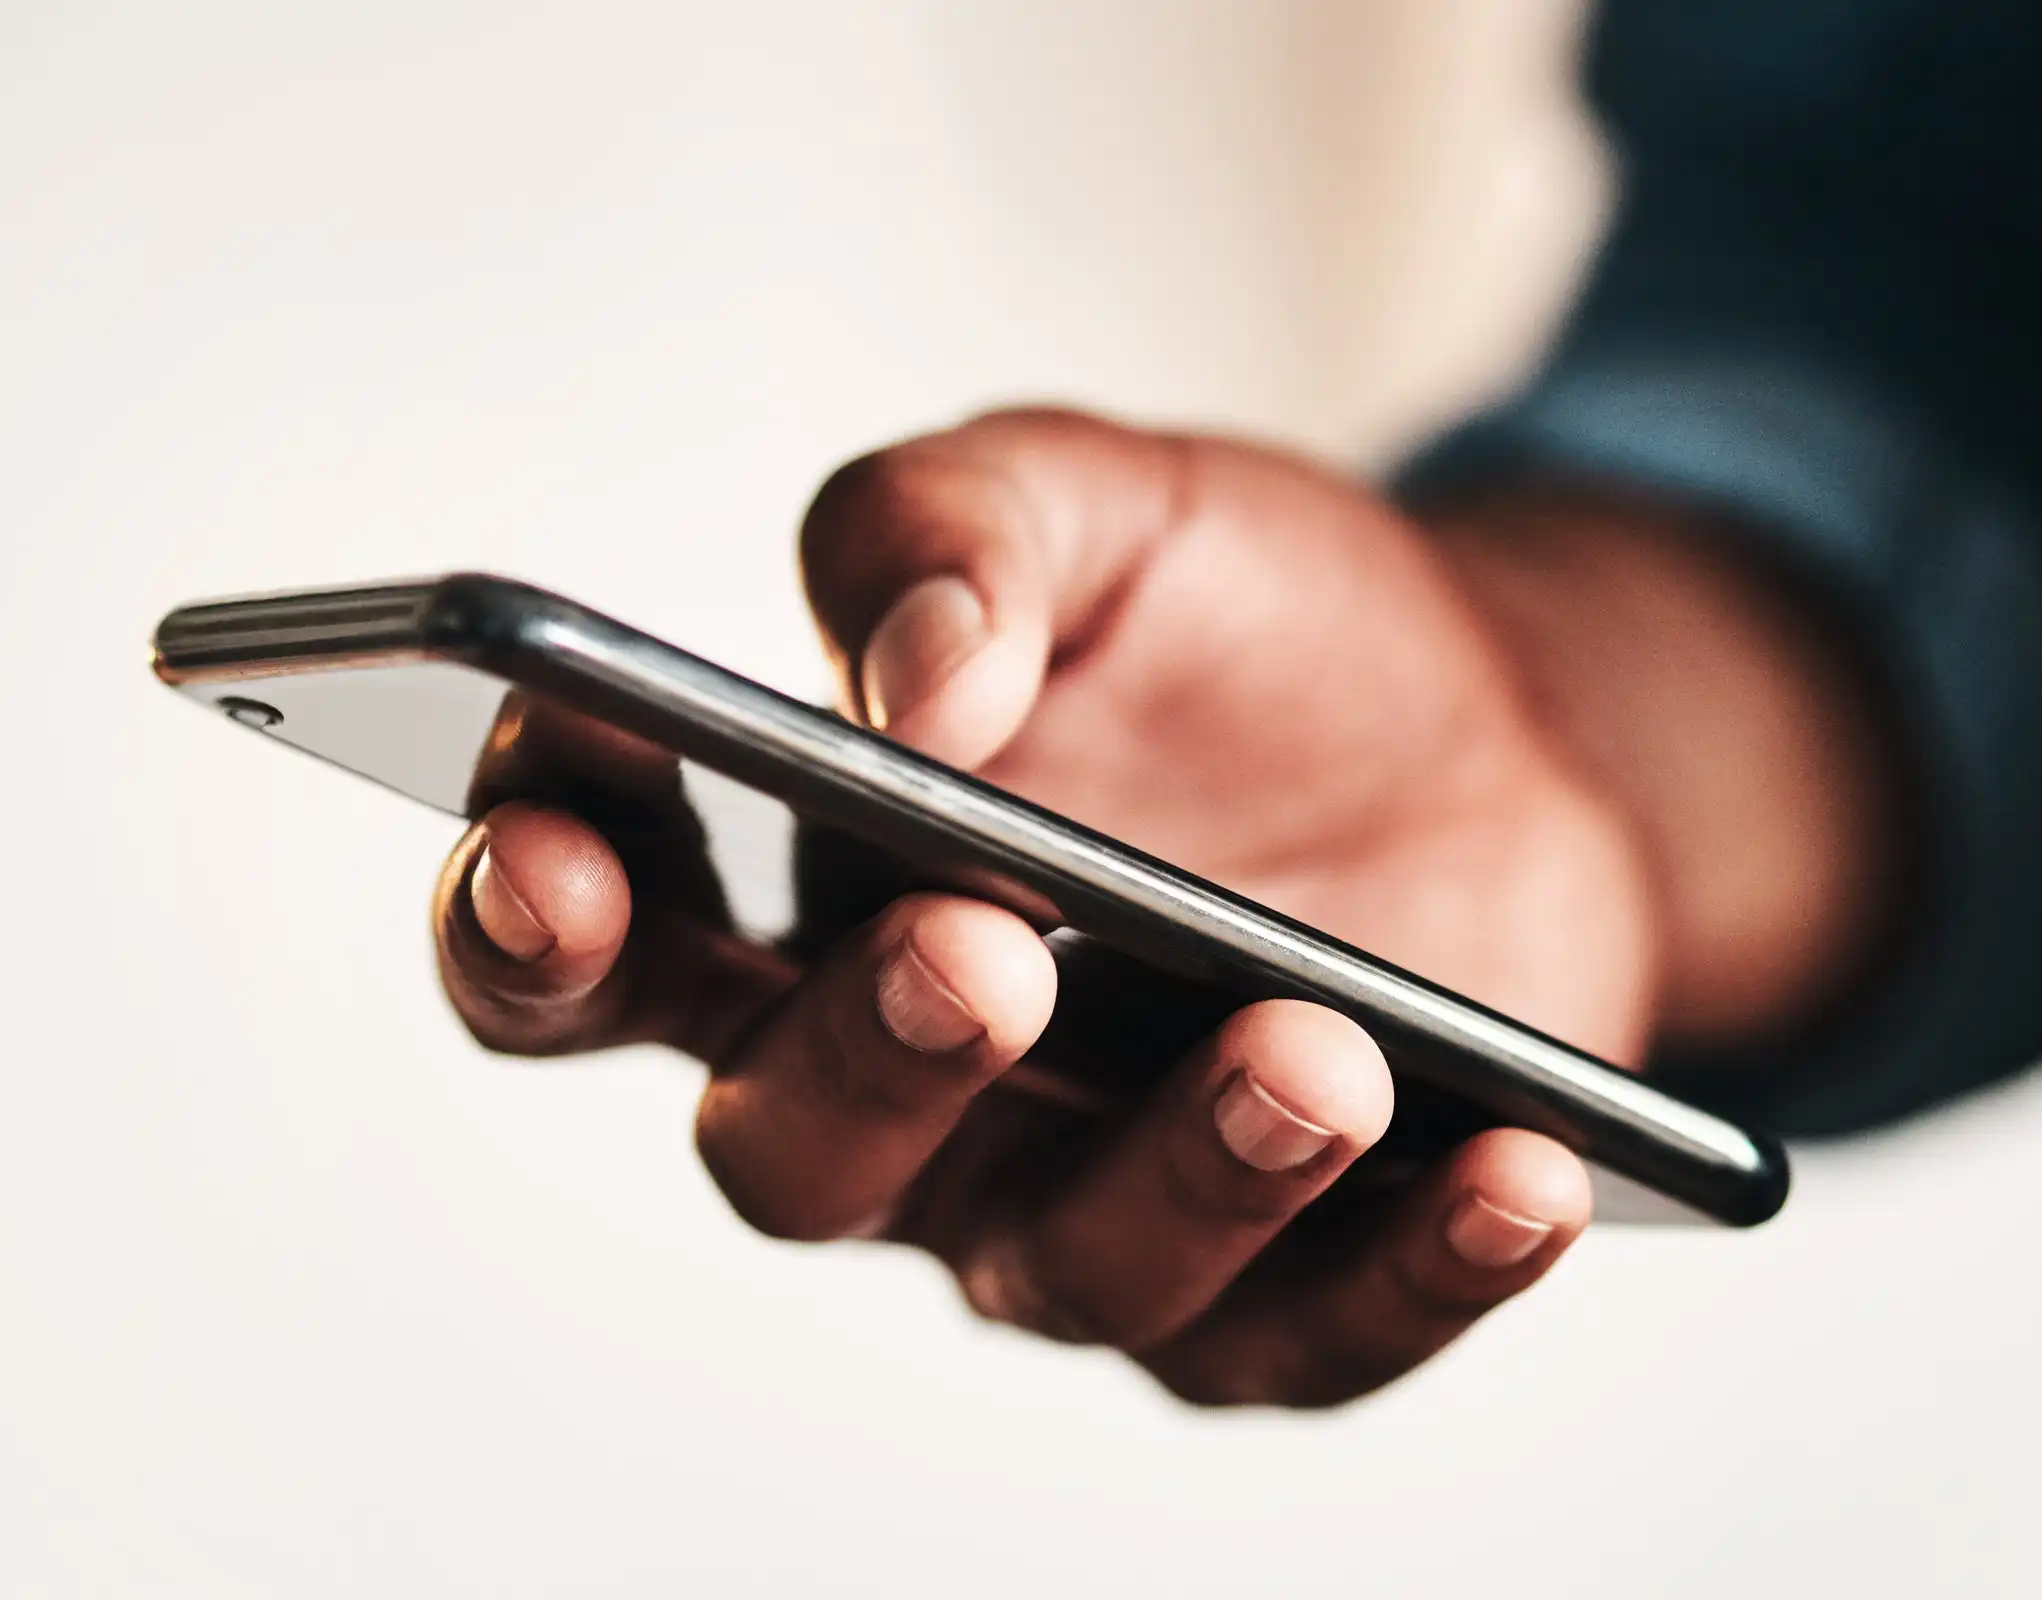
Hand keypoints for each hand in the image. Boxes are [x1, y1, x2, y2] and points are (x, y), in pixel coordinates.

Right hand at [429, 407, 1893, 1404]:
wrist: (1493, 727)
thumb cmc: (1244, 628)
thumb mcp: (1105, 502)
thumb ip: (956, 533)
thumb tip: (904, 676)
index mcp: (799, 896)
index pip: (590, 951)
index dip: (530, 921)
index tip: (556, 847)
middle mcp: (909, 1089)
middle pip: (794, 1155)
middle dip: (866, 1063)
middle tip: (973, 952)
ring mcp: (1089, 1201)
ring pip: (1066, 1267)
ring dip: (1183, 1172)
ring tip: (1311, 1053)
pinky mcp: (1283, 1286)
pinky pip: (1322, 1330)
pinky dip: (1417, 1267)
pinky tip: (1512, 1171)